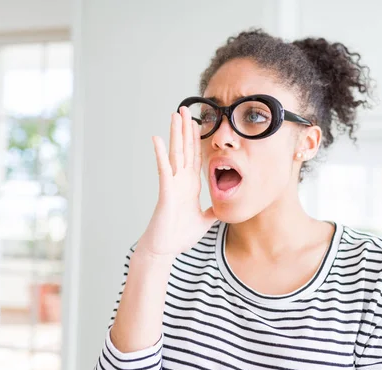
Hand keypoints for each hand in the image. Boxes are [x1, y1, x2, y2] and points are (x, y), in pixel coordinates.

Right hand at [136, 107, 215, 259]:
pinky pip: (163, 169)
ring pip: (175, 153)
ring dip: (175, 134)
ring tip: (174, 114)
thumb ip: (213, 211)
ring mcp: (172, 184)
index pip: (196, 157)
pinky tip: (157, 139)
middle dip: (186, 129)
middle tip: (185, 108)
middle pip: (185, 149)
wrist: (165, 249)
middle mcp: (181, 181)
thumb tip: (224, 207)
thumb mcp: (205, 221)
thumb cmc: (180, 236)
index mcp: (191, 186)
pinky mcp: (166, 191)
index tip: (199, 123)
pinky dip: (161, 154)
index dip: (197, 140)